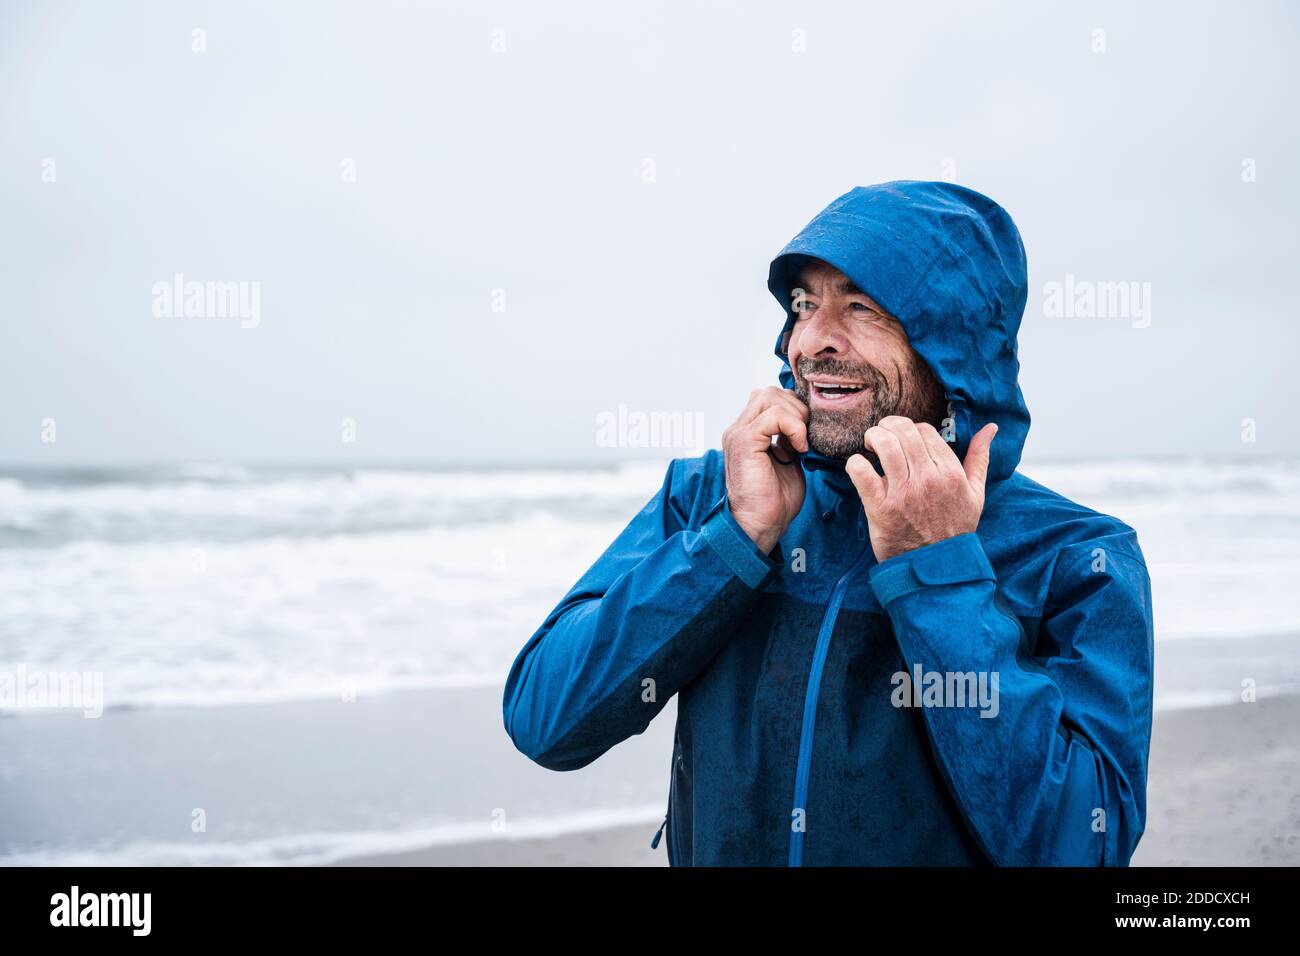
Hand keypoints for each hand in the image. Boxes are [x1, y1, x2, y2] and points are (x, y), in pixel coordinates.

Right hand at [723, 387, 808, 553]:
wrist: (761, 525)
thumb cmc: (775, 500)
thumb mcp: (788, 460)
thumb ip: (790, 437)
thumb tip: (805, 422)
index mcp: (747, 431)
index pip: (770, 398)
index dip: (794, 408)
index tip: (808, 433)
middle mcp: (738, 428)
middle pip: (770, 392)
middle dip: (797, 408)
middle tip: (807, 436)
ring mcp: (738, 433)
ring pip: (770, 398)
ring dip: (795, 416)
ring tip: (802, 442)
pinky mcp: (744, 442)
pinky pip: (773, 417)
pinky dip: (794, 427)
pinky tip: (799, 448)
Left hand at [845, 417, 996, 562]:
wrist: (936, 567)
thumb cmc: (954, 530)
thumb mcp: (975, 494)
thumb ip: (980, 458)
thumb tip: (990, 428)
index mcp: (950, 473)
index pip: (925, 431)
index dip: (910, 429)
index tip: (903, 438)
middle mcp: (928, 479)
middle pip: (903, 432)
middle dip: (888, 426)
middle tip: (881, 434)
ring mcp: (904, 493)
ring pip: (884, 445)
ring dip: (873, 437)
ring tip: (870, 444)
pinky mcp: (880, 508)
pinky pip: (861, 472)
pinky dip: (855, 463)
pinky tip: (858, 466)